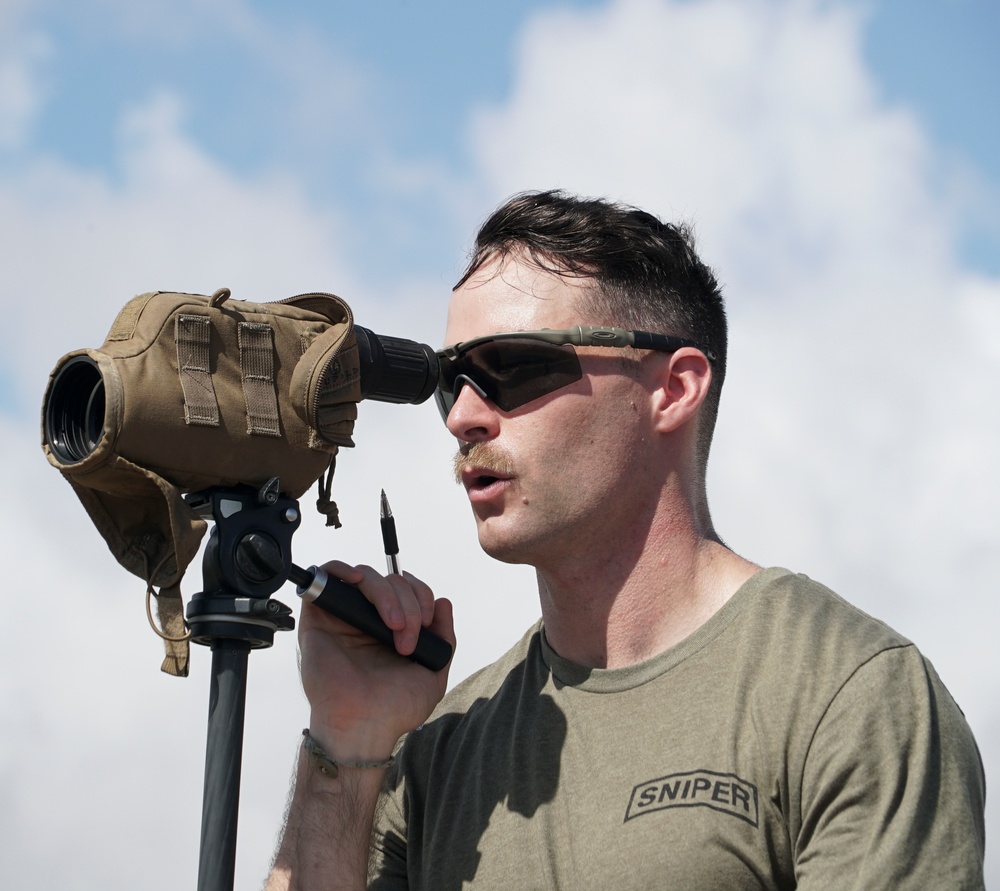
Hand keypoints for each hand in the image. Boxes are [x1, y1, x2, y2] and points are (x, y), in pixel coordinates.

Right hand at [297, 560, 454, 759]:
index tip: (427, 621)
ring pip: (365, 577)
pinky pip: (325, 577)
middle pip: (390, 581)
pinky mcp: (318, 619)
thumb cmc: (394, 709)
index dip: (421, 595)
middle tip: (407, 634)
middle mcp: (368, 620)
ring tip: (392, 624)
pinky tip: (357, 581)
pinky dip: (340, 570)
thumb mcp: (433, 672)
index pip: (408, 590)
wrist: (364, 727)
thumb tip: (443, 602)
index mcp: (392, 629)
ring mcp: (343, 618)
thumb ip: (444, 637)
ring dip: (385, 593)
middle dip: (408, 601)